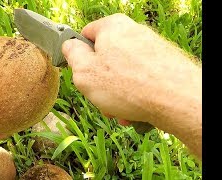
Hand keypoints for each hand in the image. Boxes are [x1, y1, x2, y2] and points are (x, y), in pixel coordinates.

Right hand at [62, 14, 200, 158]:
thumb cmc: (129, 86)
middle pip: (105, 58)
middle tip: (101, 98)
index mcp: (112, 27)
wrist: (177, 100)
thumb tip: (70, 47)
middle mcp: (134, 32)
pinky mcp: (163, 63)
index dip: (79, 56)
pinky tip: (134, 111)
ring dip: (116, 94)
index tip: (81, 73)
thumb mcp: (85, 72)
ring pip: (122, 73)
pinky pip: (139, 80)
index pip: (85, 35)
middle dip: (101, 82)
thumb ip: (72, 55)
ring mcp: (150, 48)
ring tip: (119, 111)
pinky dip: (133, 95)